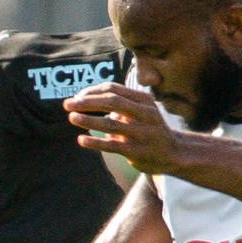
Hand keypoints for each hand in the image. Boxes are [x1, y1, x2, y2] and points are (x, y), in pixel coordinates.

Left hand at [65, 83, 183, 174]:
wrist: (174, 152)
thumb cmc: (149, 129)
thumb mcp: (139, 110)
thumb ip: (118, 103)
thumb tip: (84, 99)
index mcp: (143, 99)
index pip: (113, 89)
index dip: (92, 92)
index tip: (76, 97)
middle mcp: (144, 113)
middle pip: (111, 102)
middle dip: (87, 102)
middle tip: (67, 104)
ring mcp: (142, 132)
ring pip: (111, 123)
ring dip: (88, 120)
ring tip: (71, 117)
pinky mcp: (137, 151)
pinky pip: (112, 145)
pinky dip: (95, 142)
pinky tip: (81, 139)